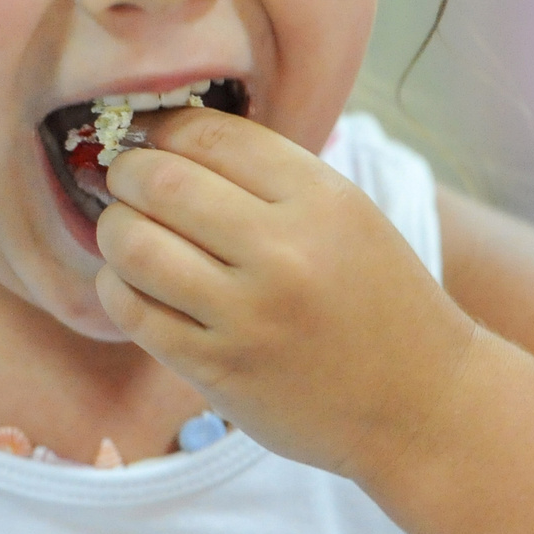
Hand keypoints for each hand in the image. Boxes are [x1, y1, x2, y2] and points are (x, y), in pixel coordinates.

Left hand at [93, 108, 477, 483]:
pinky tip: (132, 283)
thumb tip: (170, 140)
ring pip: (135, 245)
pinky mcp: (219, 369)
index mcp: (321, 198)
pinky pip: (135, 312)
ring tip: (124, 233)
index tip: (149, 139)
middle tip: (123, 182)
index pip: (210, 135)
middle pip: (161, 182)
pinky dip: (118, 287)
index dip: (162, 129)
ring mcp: (248, 315)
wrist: (420, 404)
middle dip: (125, 173)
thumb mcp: (348, 216)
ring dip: (113, 230)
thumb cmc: (377, 302)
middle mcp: (284, 251)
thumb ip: (273, 178)